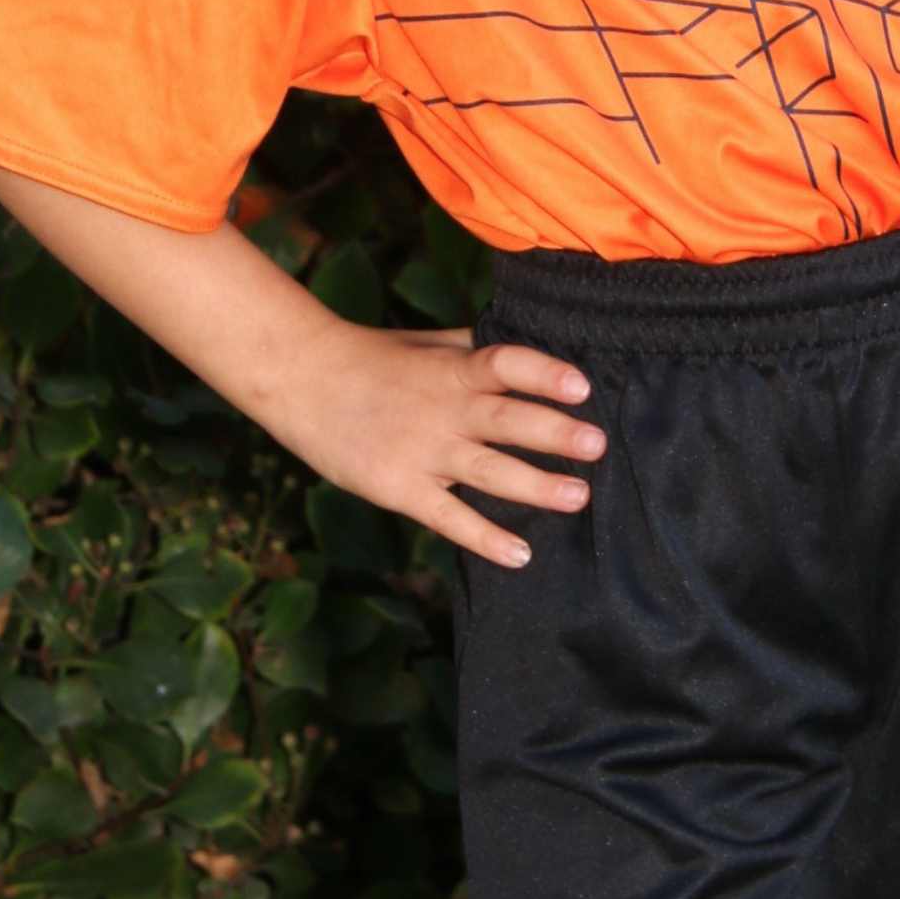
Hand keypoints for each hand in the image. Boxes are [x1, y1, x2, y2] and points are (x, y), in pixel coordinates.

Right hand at [268, 320, 604, 568]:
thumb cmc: (373, 358)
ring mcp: (422, 450)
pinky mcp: (399, 488)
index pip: (505, 364)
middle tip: (597, 445)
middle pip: (506, 420)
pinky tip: (519, 554)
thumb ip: (476, 350)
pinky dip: (484, 537)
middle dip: (554, 434)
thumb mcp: (428, 344)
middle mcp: (444, 408)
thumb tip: (530, 346)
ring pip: (488, 471)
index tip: (581, 385)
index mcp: (453, 368)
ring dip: (535, 486)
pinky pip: (448, 517)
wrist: (302, 381)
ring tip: (579, 496)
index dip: (543, 373)